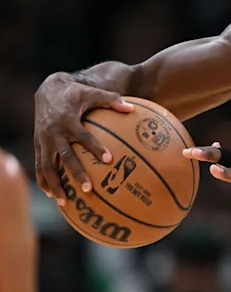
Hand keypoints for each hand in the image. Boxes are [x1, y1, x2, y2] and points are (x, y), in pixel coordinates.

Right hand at [34, 73, 133, 204]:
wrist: (47, 90)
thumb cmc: (75, 93)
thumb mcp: (92, 92)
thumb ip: (112, 100)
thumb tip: (131, 109)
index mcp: (68, 120)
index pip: (83, 136)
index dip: (95, 147)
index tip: (109, 159)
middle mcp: (54, 132)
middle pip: (65, 156)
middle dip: (76, 172)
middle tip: (88, 188)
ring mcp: (44, 140)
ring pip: (47, 165)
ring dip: (55, 184)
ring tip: (64, 201)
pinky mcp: (38, 145)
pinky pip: (39, 165)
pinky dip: (43, 180)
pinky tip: (52, 195)